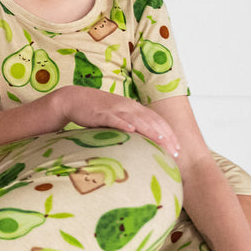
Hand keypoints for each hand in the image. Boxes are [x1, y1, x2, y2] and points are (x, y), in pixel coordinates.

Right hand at [52, 86, 181, 156]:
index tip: (177, 148)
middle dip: (164, 136)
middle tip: (175, 151)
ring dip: (150, 130)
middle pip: (150, 120)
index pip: (156, 119)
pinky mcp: (100, 113)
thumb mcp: (117, 115)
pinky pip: (114, 118)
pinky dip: (123, 124)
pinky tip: (130, 130)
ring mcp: (114, 109)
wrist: (73, 99)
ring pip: (136, 119)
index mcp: (132, 107)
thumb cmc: (95, 111)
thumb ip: (130, 125)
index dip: (168, 133)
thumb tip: (144, 142)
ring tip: (161, 141)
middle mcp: (127, 106)